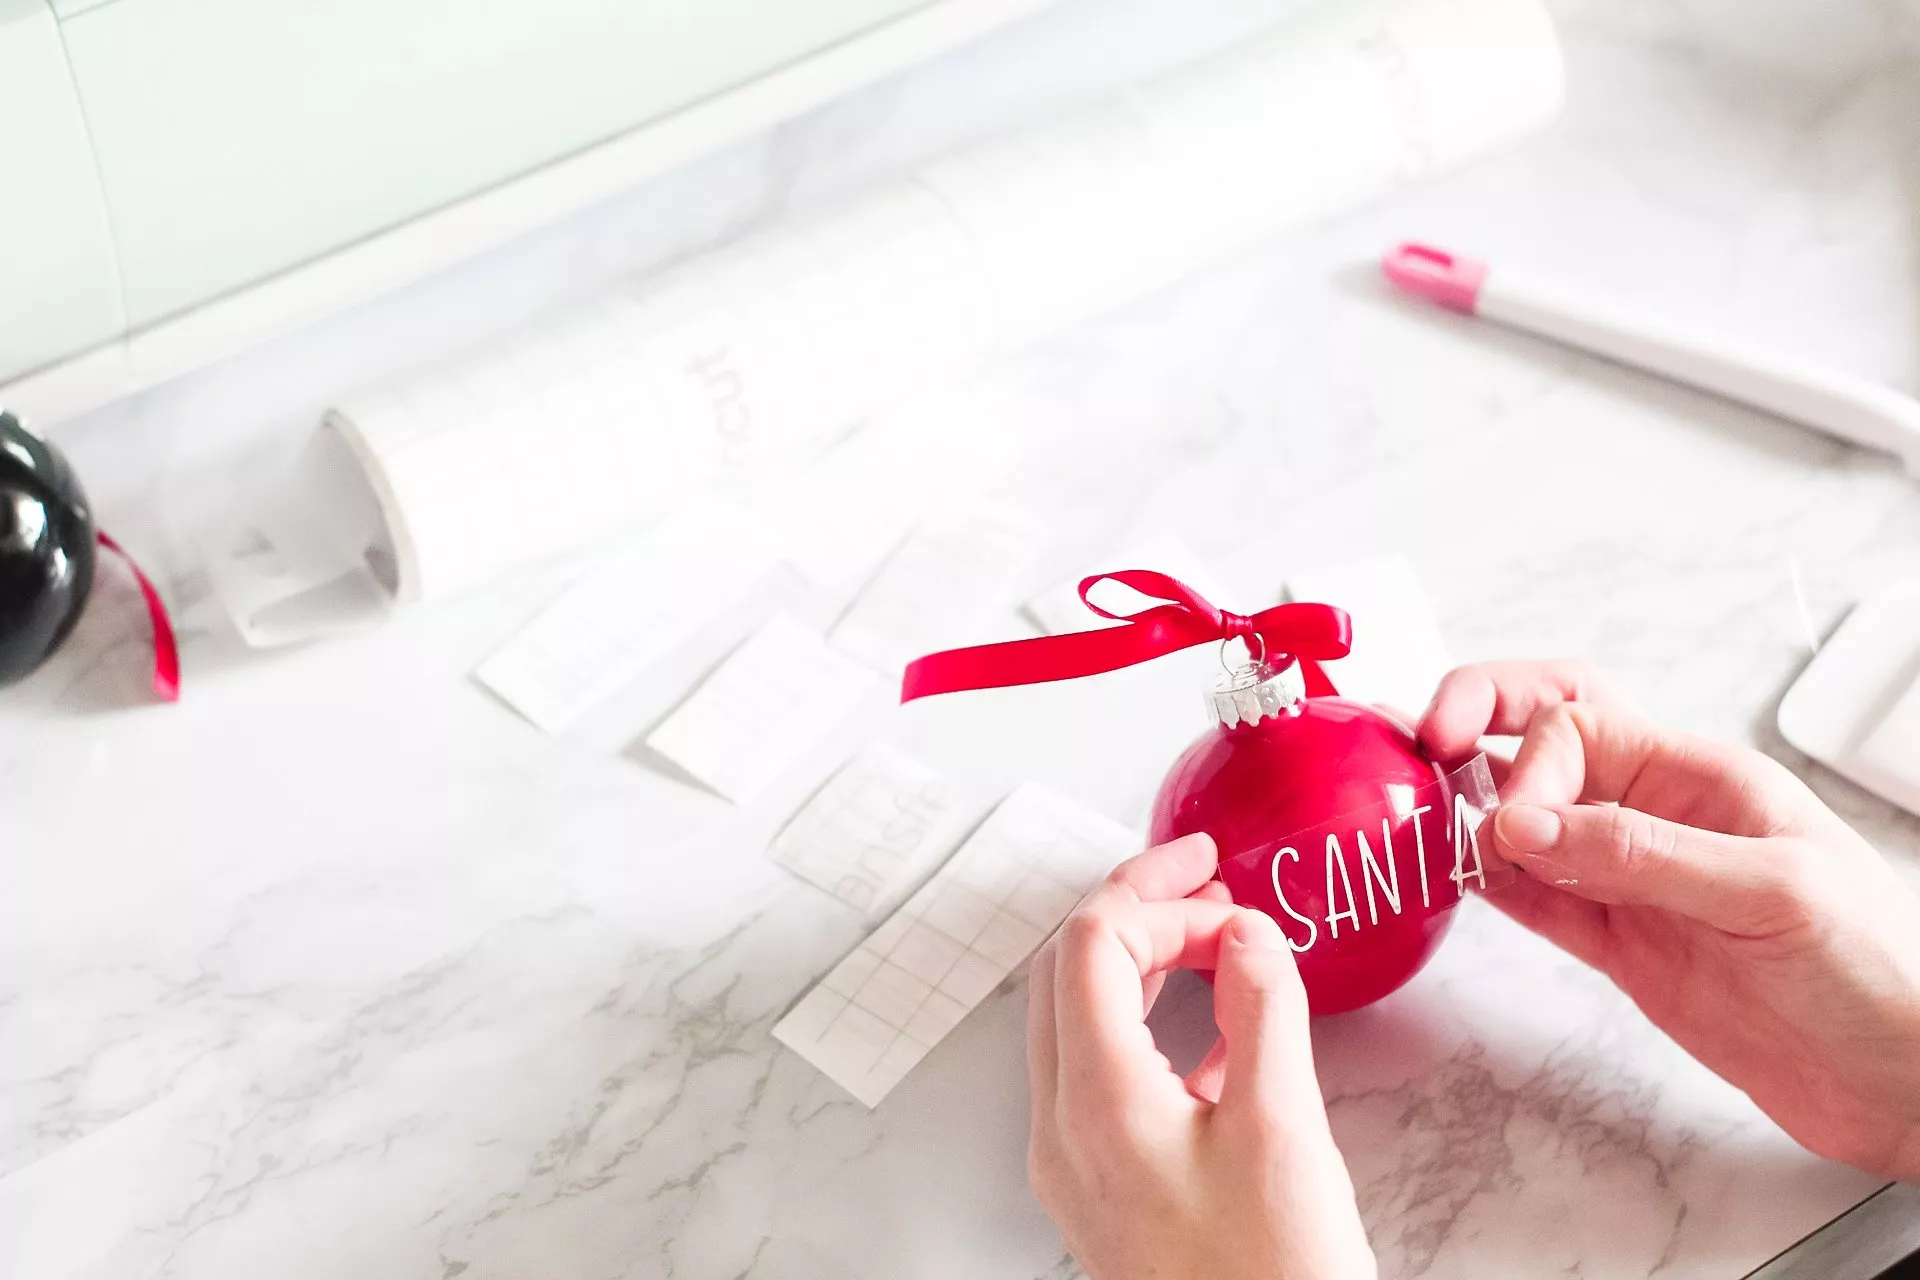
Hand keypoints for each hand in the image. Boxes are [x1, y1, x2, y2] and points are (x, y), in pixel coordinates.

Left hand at [1026, 833, 1376, 1279]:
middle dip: (1132, 909)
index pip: (1090, 945)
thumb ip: (1263, 1012)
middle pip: (1067, 971)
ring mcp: (1072, 1161)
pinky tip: (1211, 1035)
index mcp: (1097, 1102)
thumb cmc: (1273, 1278)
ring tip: (1209, 938)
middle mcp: (1063, 1127)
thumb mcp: (1283, 1132)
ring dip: (1134, 963)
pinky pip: (1096, 1074)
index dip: (1153, 895)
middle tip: (1202, 880)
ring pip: (1074, 1018)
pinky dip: (1142, 1025)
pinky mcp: (1097, 1187)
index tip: (1221, 885)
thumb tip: (1247, 933)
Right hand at [1420, 660, 1919, 1178]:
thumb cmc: (1880, 969)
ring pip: (1526, 821)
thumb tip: (1522, 822)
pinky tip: (1462, 882)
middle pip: (1546, 737)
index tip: (1511, 820)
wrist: (1904, 1083)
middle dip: (1477, 723)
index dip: (1529, 759)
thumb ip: (1640, 853)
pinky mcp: (1624, 947)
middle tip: (1423, 744)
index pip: (1580, 723)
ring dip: (1472, 813)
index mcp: (1701, 775)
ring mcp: (1634, 880)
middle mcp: (1658, 814)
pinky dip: (1493, 889)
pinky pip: (1539, 901)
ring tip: (1424, 824)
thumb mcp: (1769, 892)